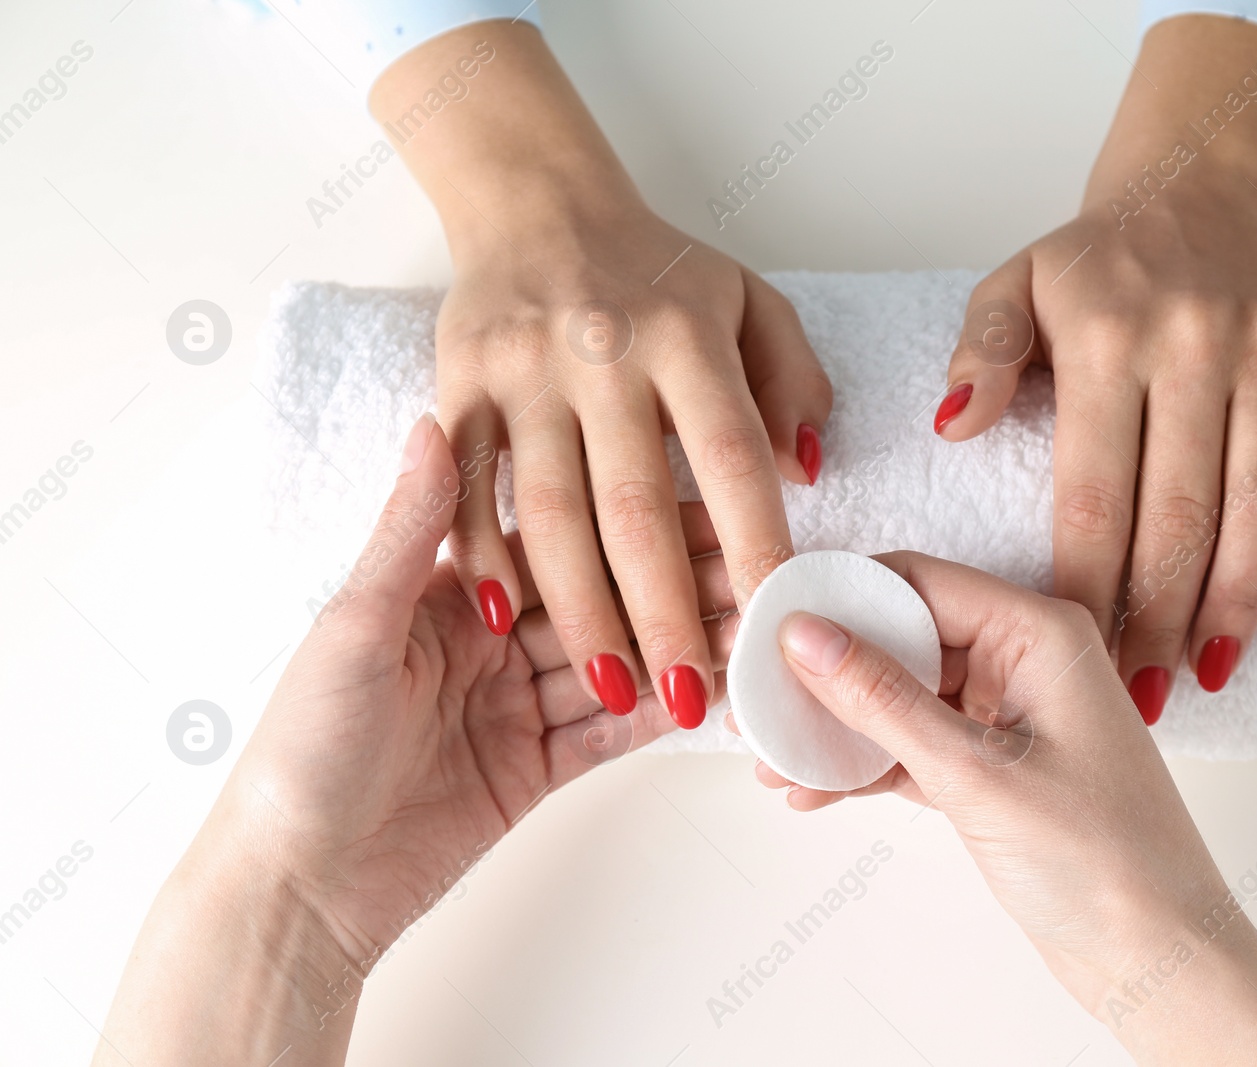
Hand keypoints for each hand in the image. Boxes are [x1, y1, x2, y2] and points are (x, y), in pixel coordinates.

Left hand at [95, 415, 737, 1065]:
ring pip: (613, 665)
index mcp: (445, 595)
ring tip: (748, 631)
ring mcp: (513, 708)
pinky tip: (705, 696)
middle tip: (750, 573)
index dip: (628, 525)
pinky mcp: (531, 771)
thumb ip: (410, 534)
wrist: (298, 885)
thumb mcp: (355, 628)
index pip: (556, 544)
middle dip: (672, 587)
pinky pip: (605, 736)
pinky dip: (653, 716)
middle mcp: (486, 644)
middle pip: (598, 602)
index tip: (701, 505)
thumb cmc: (302, 748)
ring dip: (676, 649)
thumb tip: (429, 423)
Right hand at [372, 21, 829, 727]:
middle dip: (665, 613)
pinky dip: (483, 558)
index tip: (774, 624)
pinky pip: (468, 488)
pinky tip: (510, 626)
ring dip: (582, 612)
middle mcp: (602, 352)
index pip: (732, 455)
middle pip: (637, 505)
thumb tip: (807, 473)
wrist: (535, 202)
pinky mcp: (457, 385)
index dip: (755, 545)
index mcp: (685, 334)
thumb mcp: (750, 298)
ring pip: (549, 512)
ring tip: (617, 687)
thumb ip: (792, 380)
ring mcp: (521, 371)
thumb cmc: (657, 269)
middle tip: (692, 697)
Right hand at [755, 552, 1256, 1064]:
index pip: (919, 582)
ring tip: (773, 759)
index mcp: (1040, 633)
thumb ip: (885, 700)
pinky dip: (868, 766)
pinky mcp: (995, 768)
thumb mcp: (975, 774)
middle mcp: (1026, 659)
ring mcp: (1010, 714)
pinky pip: (915, 746)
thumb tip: (807, 637)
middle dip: (829, 670)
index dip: (841, 597)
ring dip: (840, 727)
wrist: (1160, 960)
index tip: (771, 622)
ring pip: (902, 696)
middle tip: (759, 699)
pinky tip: (813, 792)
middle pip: (904, 637)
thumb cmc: (1105, 863)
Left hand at [934, 16, 1256, 721]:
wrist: (1195, 181)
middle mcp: (1195, 345)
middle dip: (1160, 615)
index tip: (1078, 652)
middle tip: (1145, 691)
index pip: (1095, 492)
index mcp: (1107, 341)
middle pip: (1180, 512)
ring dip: (1240, 592)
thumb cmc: (1093, 260)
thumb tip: (952, 428)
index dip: (1088, 583)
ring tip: (1212, 666)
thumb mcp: (1011, 287)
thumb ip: (979, 357)